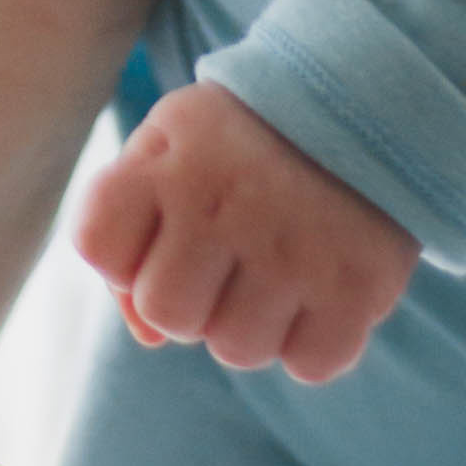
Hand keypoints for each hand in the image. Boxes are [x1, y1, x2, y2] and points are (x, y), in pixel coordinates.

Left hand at [75, 79, 419, 379]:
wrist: (367, 100)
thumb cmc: (243, 141)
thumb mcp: (172, 150)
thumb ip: (131, 234)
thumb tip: (147, 335)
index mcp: (170, 161)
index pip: (98, 245)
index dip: (124, 252)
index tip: (163, 224)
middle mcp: (226, 203)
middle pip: (166, 314)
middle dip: (190, 298)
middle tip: (227, 256)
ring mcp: (294, 248)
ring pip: (237, 351)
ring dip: (251, 323)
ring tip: (276, 266)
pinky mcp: (356, 286)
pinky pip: (308, 365)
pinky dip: (311, 341)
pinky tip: (319, 289)